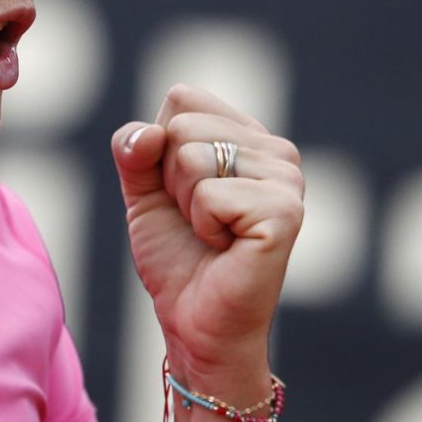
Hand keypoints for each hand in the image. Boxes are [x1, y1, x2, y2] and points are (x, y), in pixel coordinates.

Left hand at [111, 84, 304, 376]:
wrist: (196, 323)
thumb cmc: (177, 256)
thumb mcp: (143, 192)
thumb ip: (134, 149)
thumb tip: (149, 133)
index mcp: (248, 135)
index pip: (182, 98)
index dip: (160, 146)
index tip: (180, 191)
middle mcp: (276, 150)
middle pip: (182, 125)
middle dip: (170, 178)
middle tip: (197, 219)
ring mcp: (287, 179)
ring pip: (192, 157)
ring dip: (185, 204)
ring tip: (212, 234)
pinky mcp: (285, 212)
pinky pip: (209, 195)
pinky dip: (202, 226)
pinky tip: (226, 247)